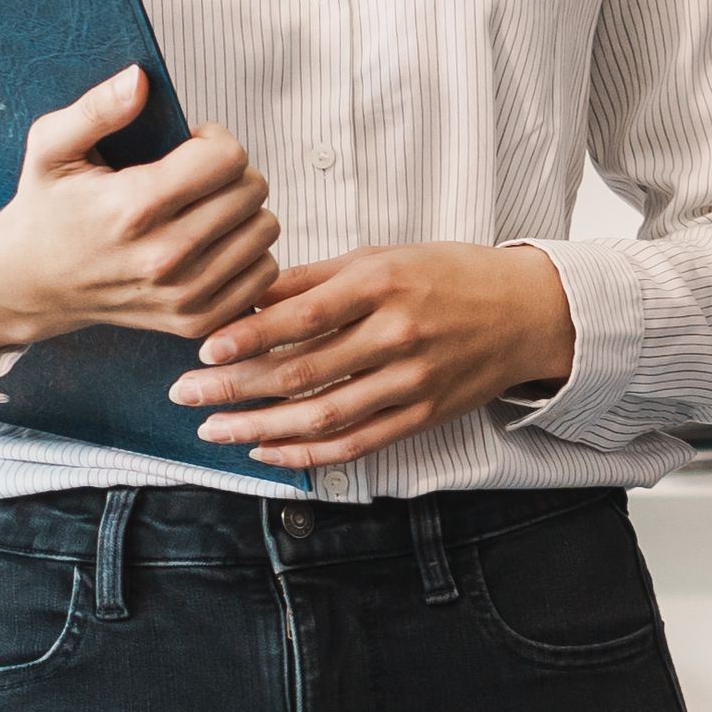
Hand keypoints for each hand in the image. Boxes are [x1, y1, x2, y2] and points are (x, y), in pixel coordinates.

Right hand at [0, 68, 277, 357]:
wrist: (32, 283)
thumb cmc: (46, 206)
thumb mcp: (51, 147)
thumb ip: (97, 108)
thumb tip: (141, 78)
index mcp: (133, 207)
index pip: (228, 158)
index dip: (215, 140)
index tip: (190, 145)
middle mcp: (164, 256)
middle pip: (252, 191)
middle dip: (231, 171)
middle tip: (196, 176)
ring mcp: (182, 294)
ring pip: (264, 231)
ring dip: (243, 212)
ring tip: (204, 208)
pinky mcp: (195, 321)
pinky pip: (263, 274)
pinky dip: (248, 254)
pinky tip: (214, 242)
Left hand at [178, 241, 576, 468]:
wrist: (527, 312)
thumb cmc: (449, 275)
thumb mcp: (383, 257)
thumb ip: (316, 279)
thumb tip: (249, 295)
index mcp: (381, 284)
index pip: (300, 316)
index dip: (247, 336)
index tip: (203, 349)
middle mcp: (395, 334)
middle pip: (300, 370)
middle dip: (234, 386)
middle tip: (185, 394)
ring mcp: (410, 381)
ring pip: (321, 416)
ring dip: (259, 427)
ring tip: (214, 430)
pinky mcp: (422, 416)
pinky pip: (354, 443)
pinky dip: (306, 453)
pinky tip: (266, 451)